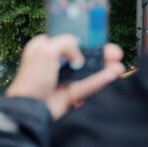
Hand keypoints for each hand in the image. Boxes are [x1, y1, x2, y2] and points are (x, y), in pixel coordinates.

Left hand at [5, 34, 125, 119]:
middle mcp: (52, 64)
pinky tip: (112, 75)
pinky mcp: (67, 96)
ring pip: (86, 72)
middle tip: (115, 53)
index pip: (65, 40)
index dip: (82, 38)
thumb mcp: (46, 49)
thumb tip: (80, 56)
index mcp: (42, 50)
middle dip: (99, 54)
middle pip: (80, 56)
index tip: (98, 37)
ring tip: (118, 67)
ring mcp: (61, 80)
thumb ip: (67, 43)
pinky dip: (99, 81)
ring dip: (103, 68)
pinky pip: (86, 86)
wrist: (29, 109)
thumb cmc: (31, 79)